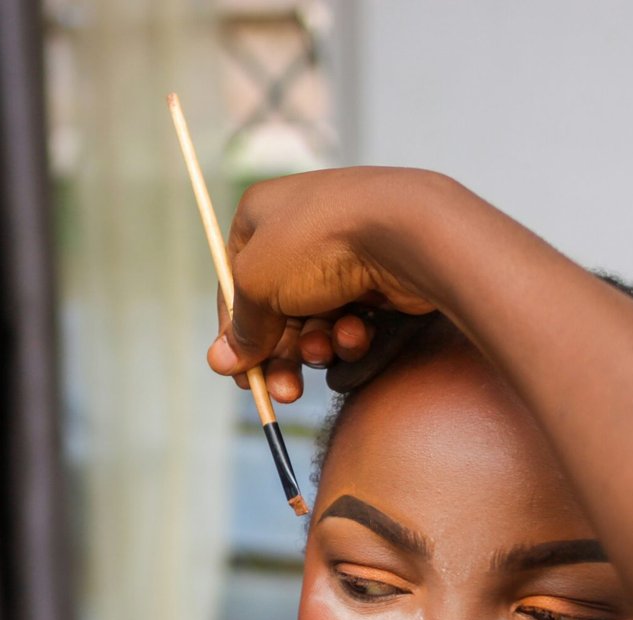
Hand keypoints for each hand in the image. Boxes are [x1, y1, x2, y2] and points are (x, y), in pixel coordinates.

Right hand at [206, 168, 457, 401]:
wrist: (408, 234)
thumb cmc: (320, 244)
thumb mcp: (258, 284)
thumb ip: (242, 326)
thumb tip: (224, 360)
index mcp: (263, 215)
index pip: (236, 281)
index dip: (234, 330)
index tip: (239, 372)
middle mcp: (303, 230)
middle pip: (277, 310)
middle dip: (279, 355)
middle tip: (282, 392)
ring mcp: (344, 254)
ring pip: (315, 321)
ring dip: (315, 347)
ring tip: (323, 351)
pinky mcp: (378, 279)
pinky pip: (352, 319)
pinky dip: (350, 334)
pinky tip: (357, 333)